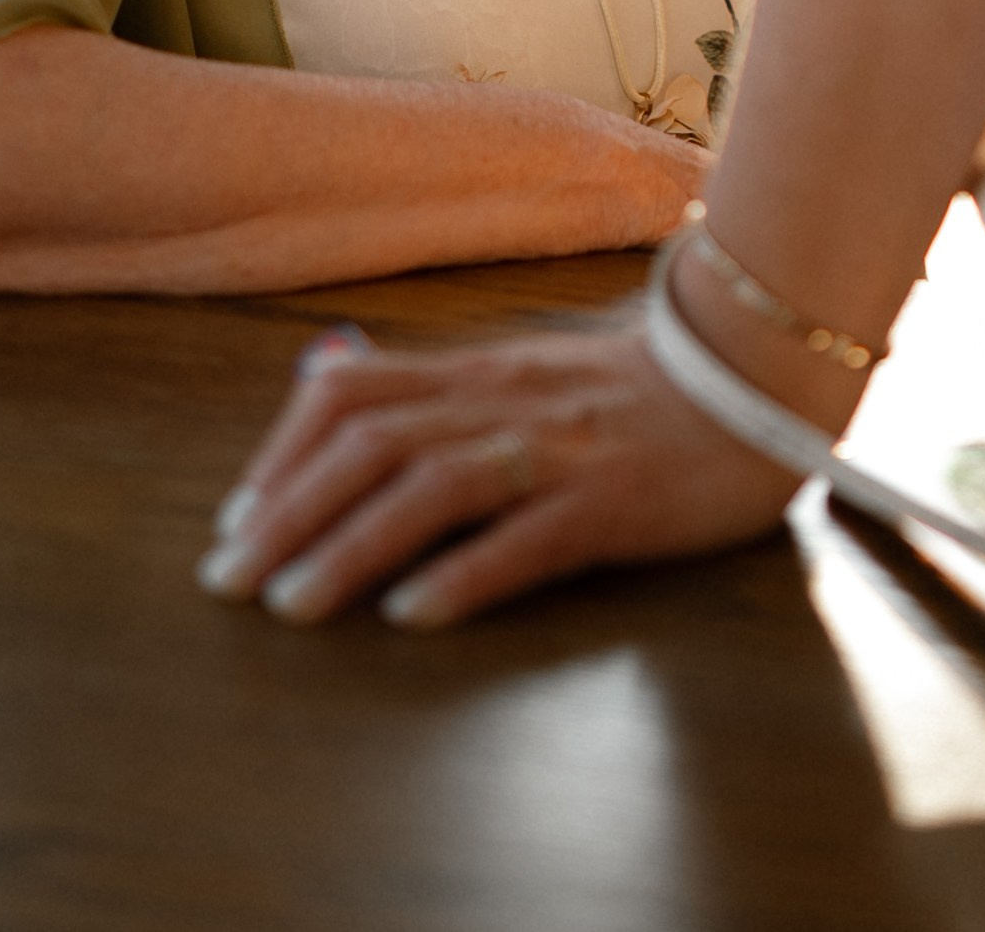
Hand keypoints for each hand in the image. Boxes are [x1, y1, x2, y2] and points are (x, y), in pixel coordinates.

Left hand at [196, 315, 798, 628]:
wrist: (756, 375)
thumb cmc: (638, 390)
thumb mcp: (531, 376)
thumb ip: (451, 394)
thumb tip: (349, 410)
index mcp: (478, 370)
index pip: (350, 391)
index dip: (280, 451)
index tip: (237, 518)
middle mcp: (503, 400)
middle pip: (371, 443)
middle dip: (287, 512)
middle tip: (228, 581)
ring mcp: (558, 448)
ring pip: (432, 485)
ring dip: (351, 546)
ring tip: (293, 607)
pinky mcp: (612, 502)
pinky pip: (528, 536)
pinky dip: (464, 573)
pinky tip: (414, 613)